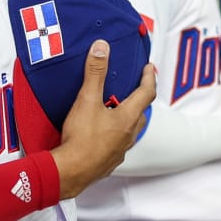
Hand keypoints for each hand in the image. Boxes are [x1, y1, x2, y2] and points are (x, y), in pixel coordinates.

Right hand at [51, 41, 158, 197]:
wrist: (70, 172)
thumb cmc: (81, 139)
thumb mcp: (87, 99)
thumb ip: (95, 73)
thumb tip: (102, 48)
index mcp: (127, 117)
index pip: (146, 93)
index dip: (149, 78)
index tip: (149, 68)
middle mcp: (128, 134)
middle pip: (141, 113)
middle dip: (139, 98)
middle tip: (134, 88)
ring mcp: (120, 150)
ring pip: (130, 130)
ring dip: (127, 118)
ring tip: (116, 110)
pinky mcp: (109, 161)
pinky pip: (118, 144)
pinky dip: (115, 135)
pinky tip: (102, 134)